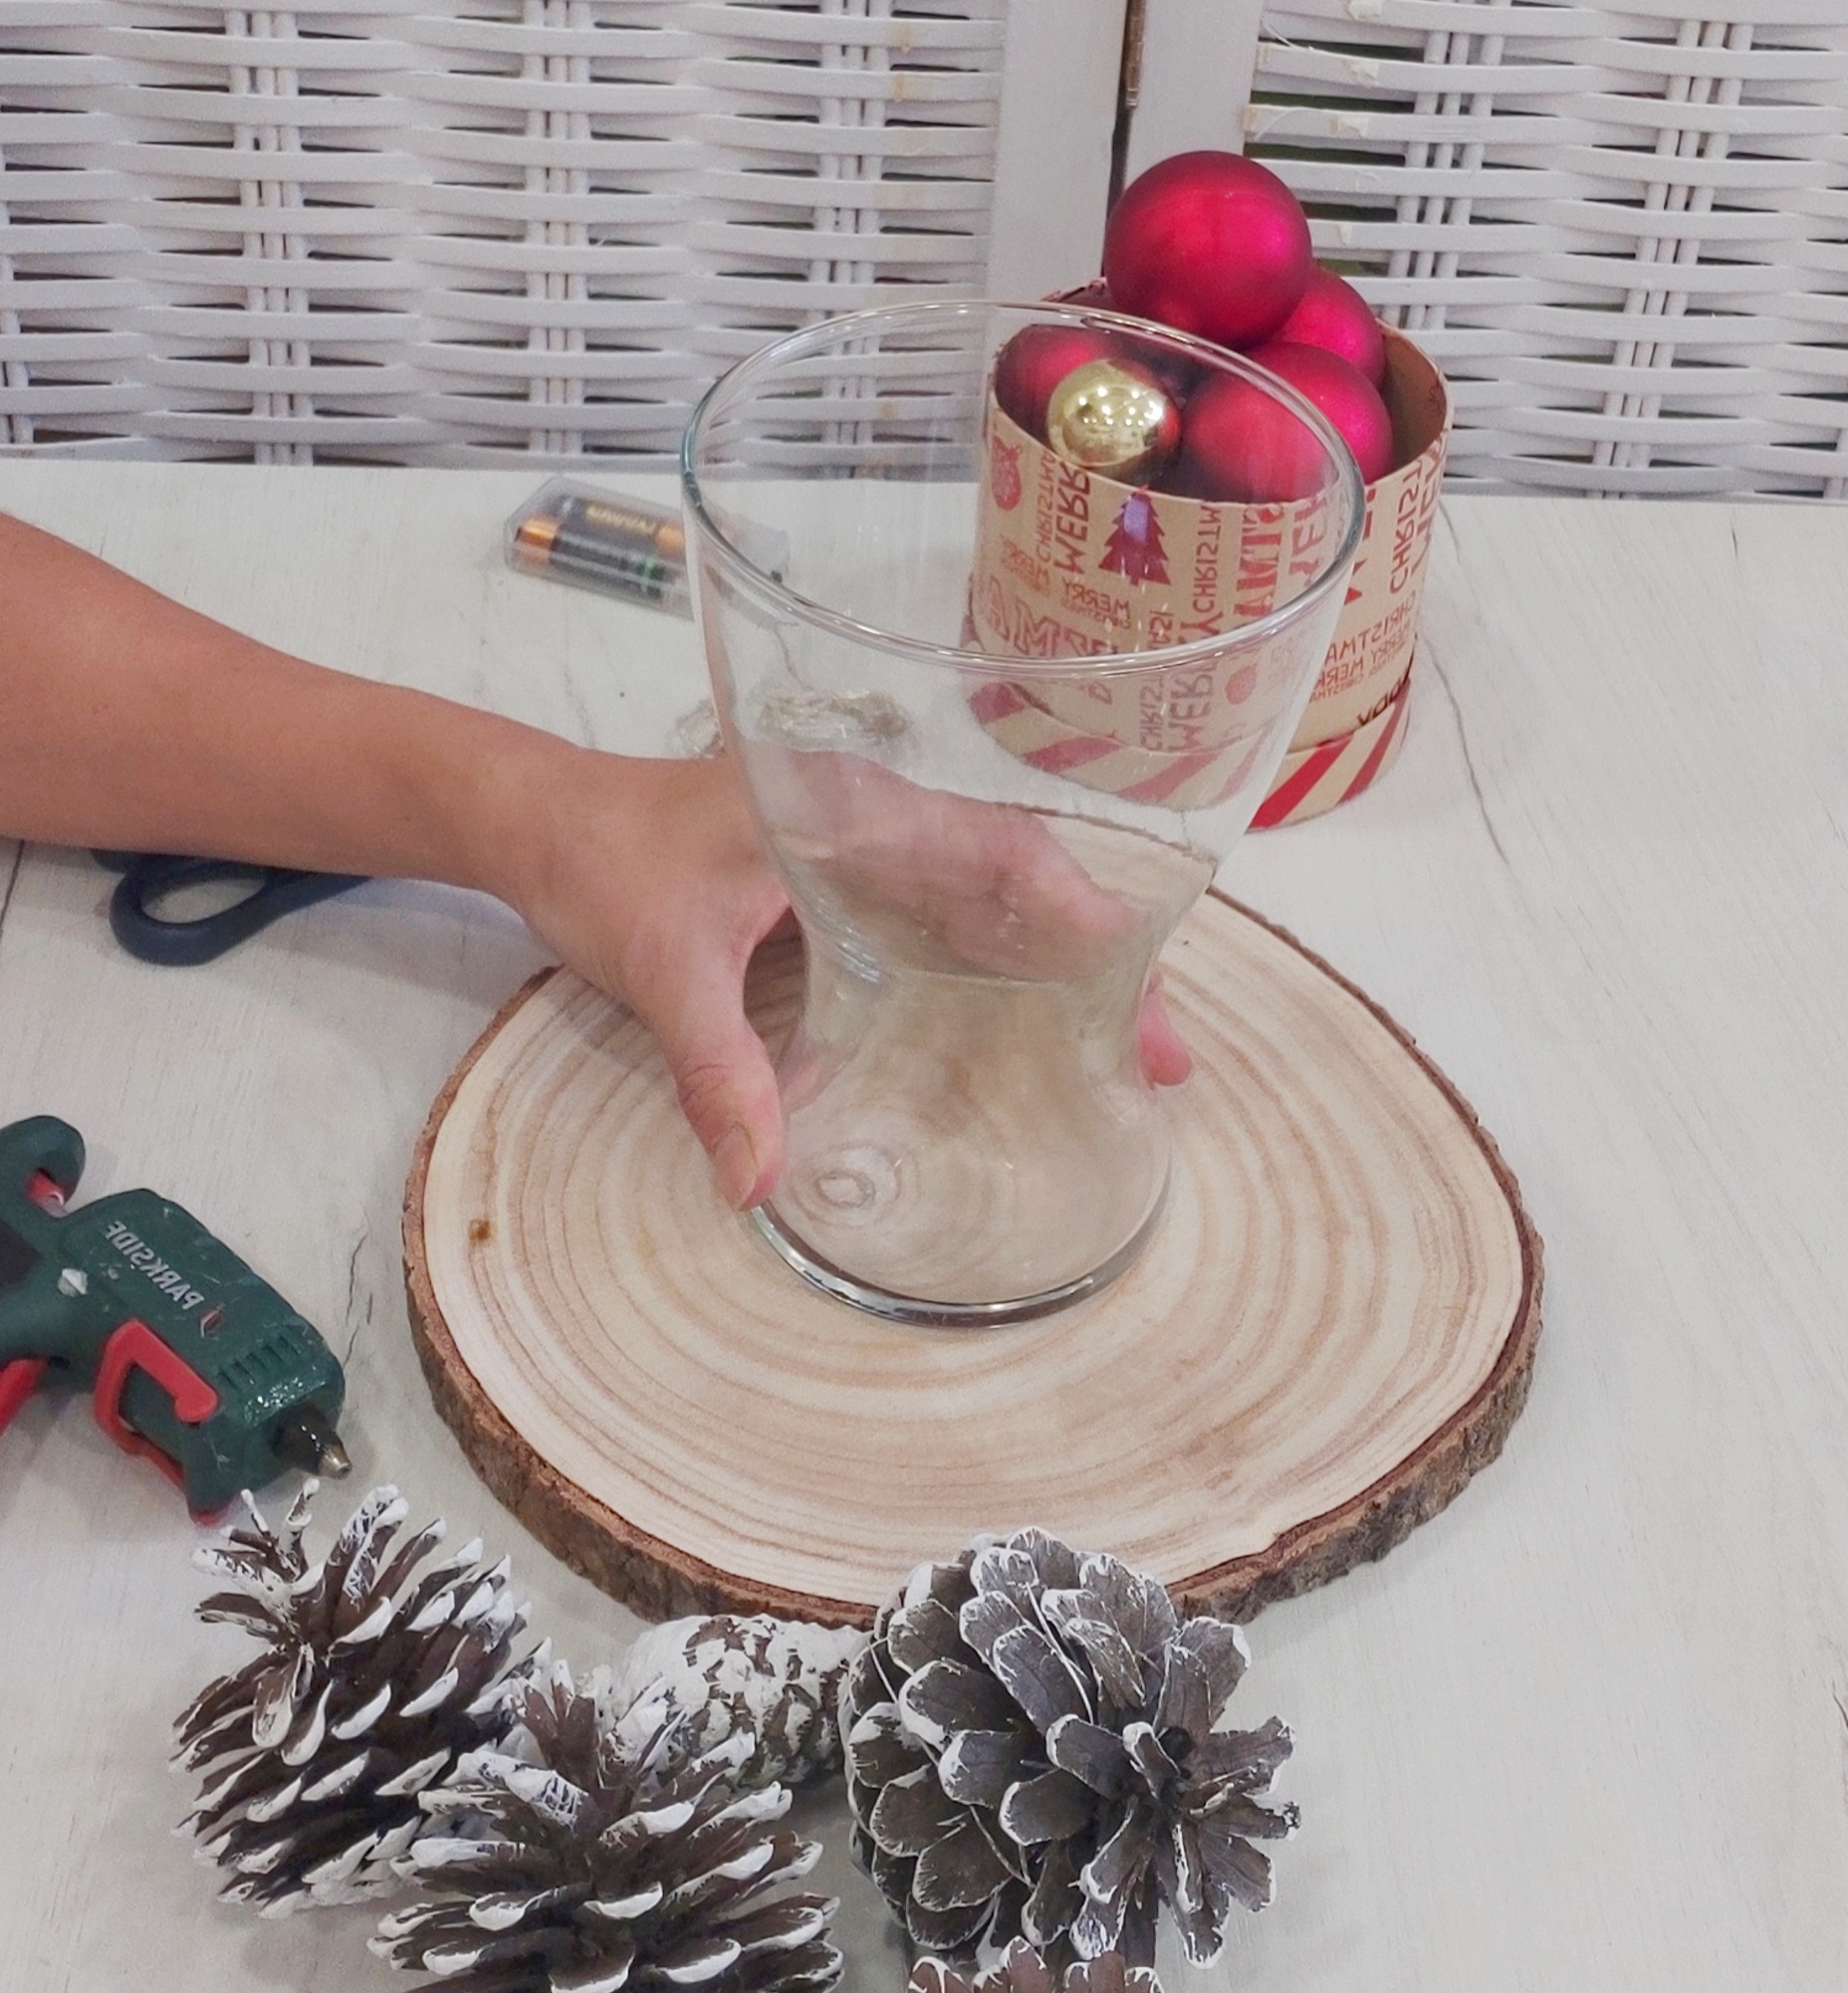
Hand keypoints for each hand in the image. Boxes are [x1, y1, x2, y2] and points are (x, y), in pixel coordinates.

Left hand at [498, 752, 1188, 1209]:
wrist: (536, 820)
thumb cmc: (601, 862)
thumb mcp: (661, 967)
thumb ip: (714, 1068)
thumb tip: (758, 1183)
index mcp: (856, 808)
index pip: (1002, 847)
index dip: (1081, 911)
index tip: (1137, 983)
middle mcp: (880, 816)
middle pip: (1027, 879)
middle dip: (1104, 960)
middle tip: (1165, 1055)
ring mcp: (868, 845)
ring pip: (1000, 898)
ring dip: (1065, 966)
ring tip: (1132, 1049)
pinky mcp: (847, 877)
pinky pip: (954, 916)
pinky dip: (1008, 965)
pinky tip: (1032, 1026)